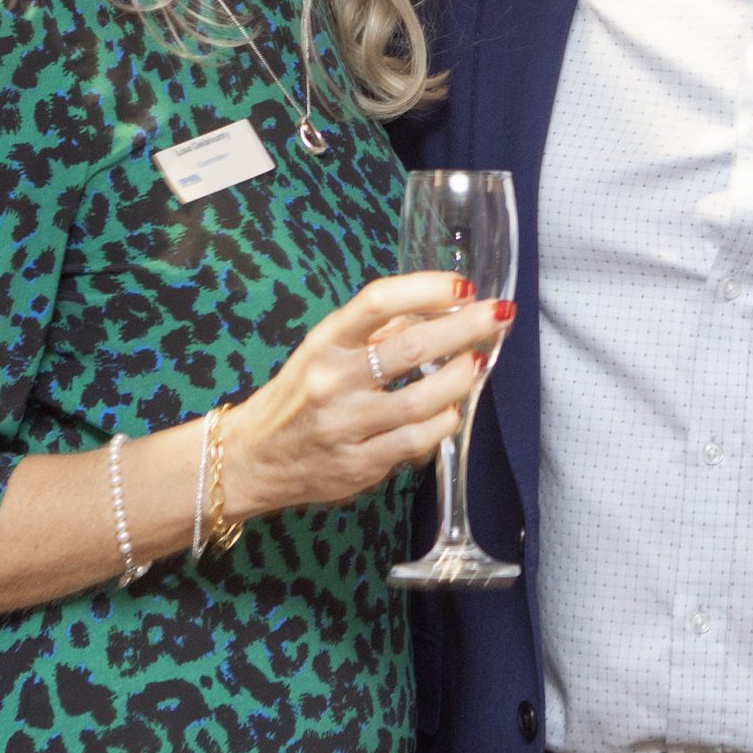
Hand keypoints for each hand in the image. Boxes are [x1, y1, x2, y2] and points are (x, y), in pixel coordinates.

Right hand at [229, 271, 507, 518]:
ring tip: (480, 361)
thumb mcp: (325, 350)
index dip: (426, 288)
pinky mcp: (358, 465)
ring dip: (462, 377)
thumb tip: (441, 308)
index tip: (463, 287)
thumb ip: (376, 332)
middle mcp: (333, 380)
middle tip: (499, 315)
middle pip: (410, 347)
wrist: (252, 458)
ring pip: (421, 399)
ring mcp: (346, 425)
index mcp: (324, 342)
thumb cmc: (300, 395)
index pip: (377, 302)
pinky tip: (453, 408)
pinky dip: (444, 421)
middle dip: (465, 327)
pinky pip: (416, 440)